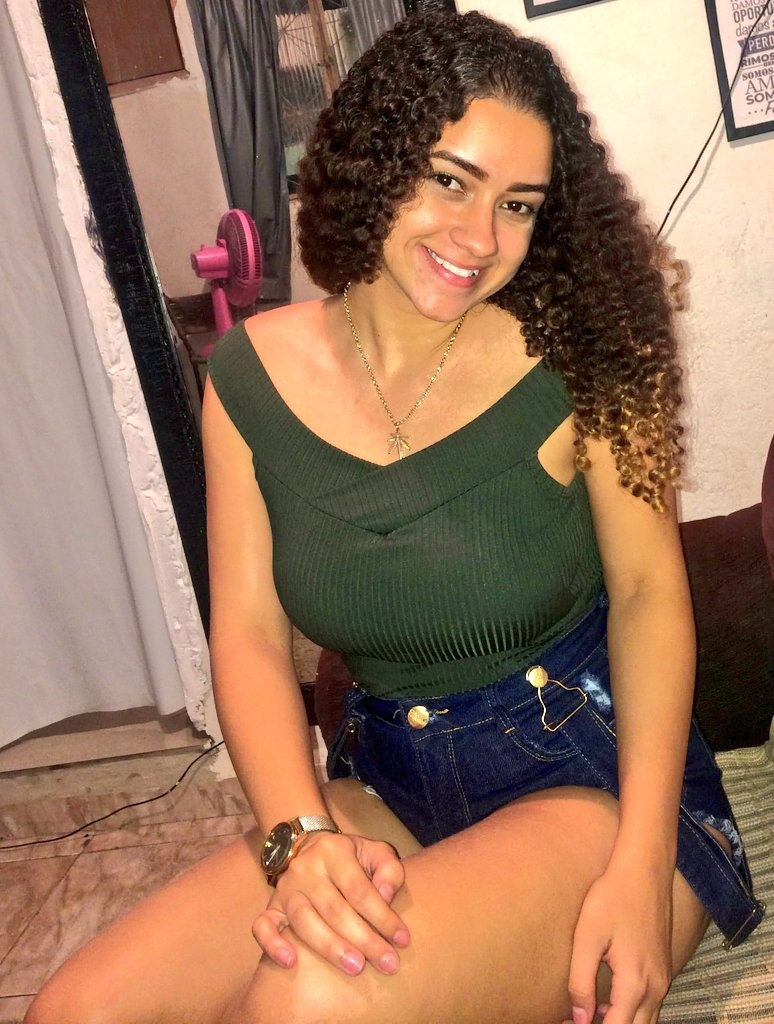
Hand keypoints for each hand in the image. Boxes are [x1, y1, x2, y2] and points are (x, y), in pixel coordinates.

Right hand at [253, 830, 409, 974]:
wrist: (308, 846)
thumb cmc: (351, 857)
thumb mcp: (375, 852)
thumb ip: (389, 869)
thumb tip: (386, 895)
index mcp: (334, 852)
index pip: (359, 889)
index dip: (383, 916)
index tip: (402, 940)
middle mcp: (305, 868)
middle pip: (335, 909)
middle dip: (364, 939)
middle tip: (387, 963)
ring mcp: (285, 888)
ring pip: (304, 921)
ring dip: (330, 947)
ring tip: (356, 967)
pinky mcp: (271, 906)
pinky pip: (263, 926)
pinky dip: (273, 945)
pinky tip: (290, 963)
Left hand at [563, 857, 672, 1023]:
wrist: (645, 870)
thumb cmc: (613, 897)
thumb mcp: (587, 937)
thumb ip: (581, 982)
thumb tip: (579, 1018)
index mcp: (635, 984)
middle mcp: (656, 989)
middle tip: (576, 1020)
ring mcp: (664, 980)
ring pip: (646, 1022)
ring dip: (621, 1022)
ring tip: (590, 1012)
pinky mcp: (664, 969)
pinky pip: (651, 1006)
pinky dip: (631, 1012)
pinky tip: (607, 1000)